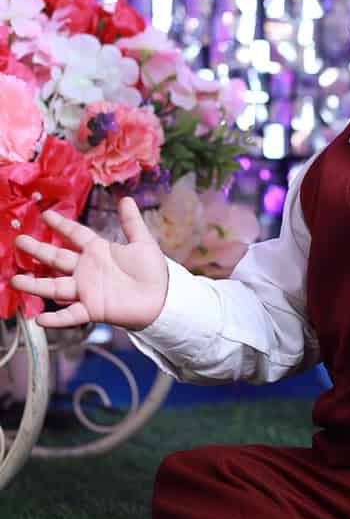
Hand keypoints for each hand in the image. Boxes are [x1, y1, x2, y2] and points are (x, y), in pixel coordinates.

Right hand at [10, 198, 168, 330]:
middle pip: (57, 258)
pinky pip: (71, 315)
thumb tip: (127, 199)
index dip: (61, 225)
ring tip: (15, 280)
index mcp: (98, 251)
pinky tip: (39, 319)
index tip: (46, 214)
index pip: (75, 234)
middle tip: (19, 241)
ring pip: (55, 286)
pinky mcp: (92, 309)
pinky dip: (56, 318)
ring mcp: (87, 290)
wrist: (163, 298)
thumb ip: (132, 223)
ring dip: (35, 284)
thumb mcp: (143, 243)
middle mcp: (87, 269)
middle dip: (38, 250)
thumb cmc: (153, 271)